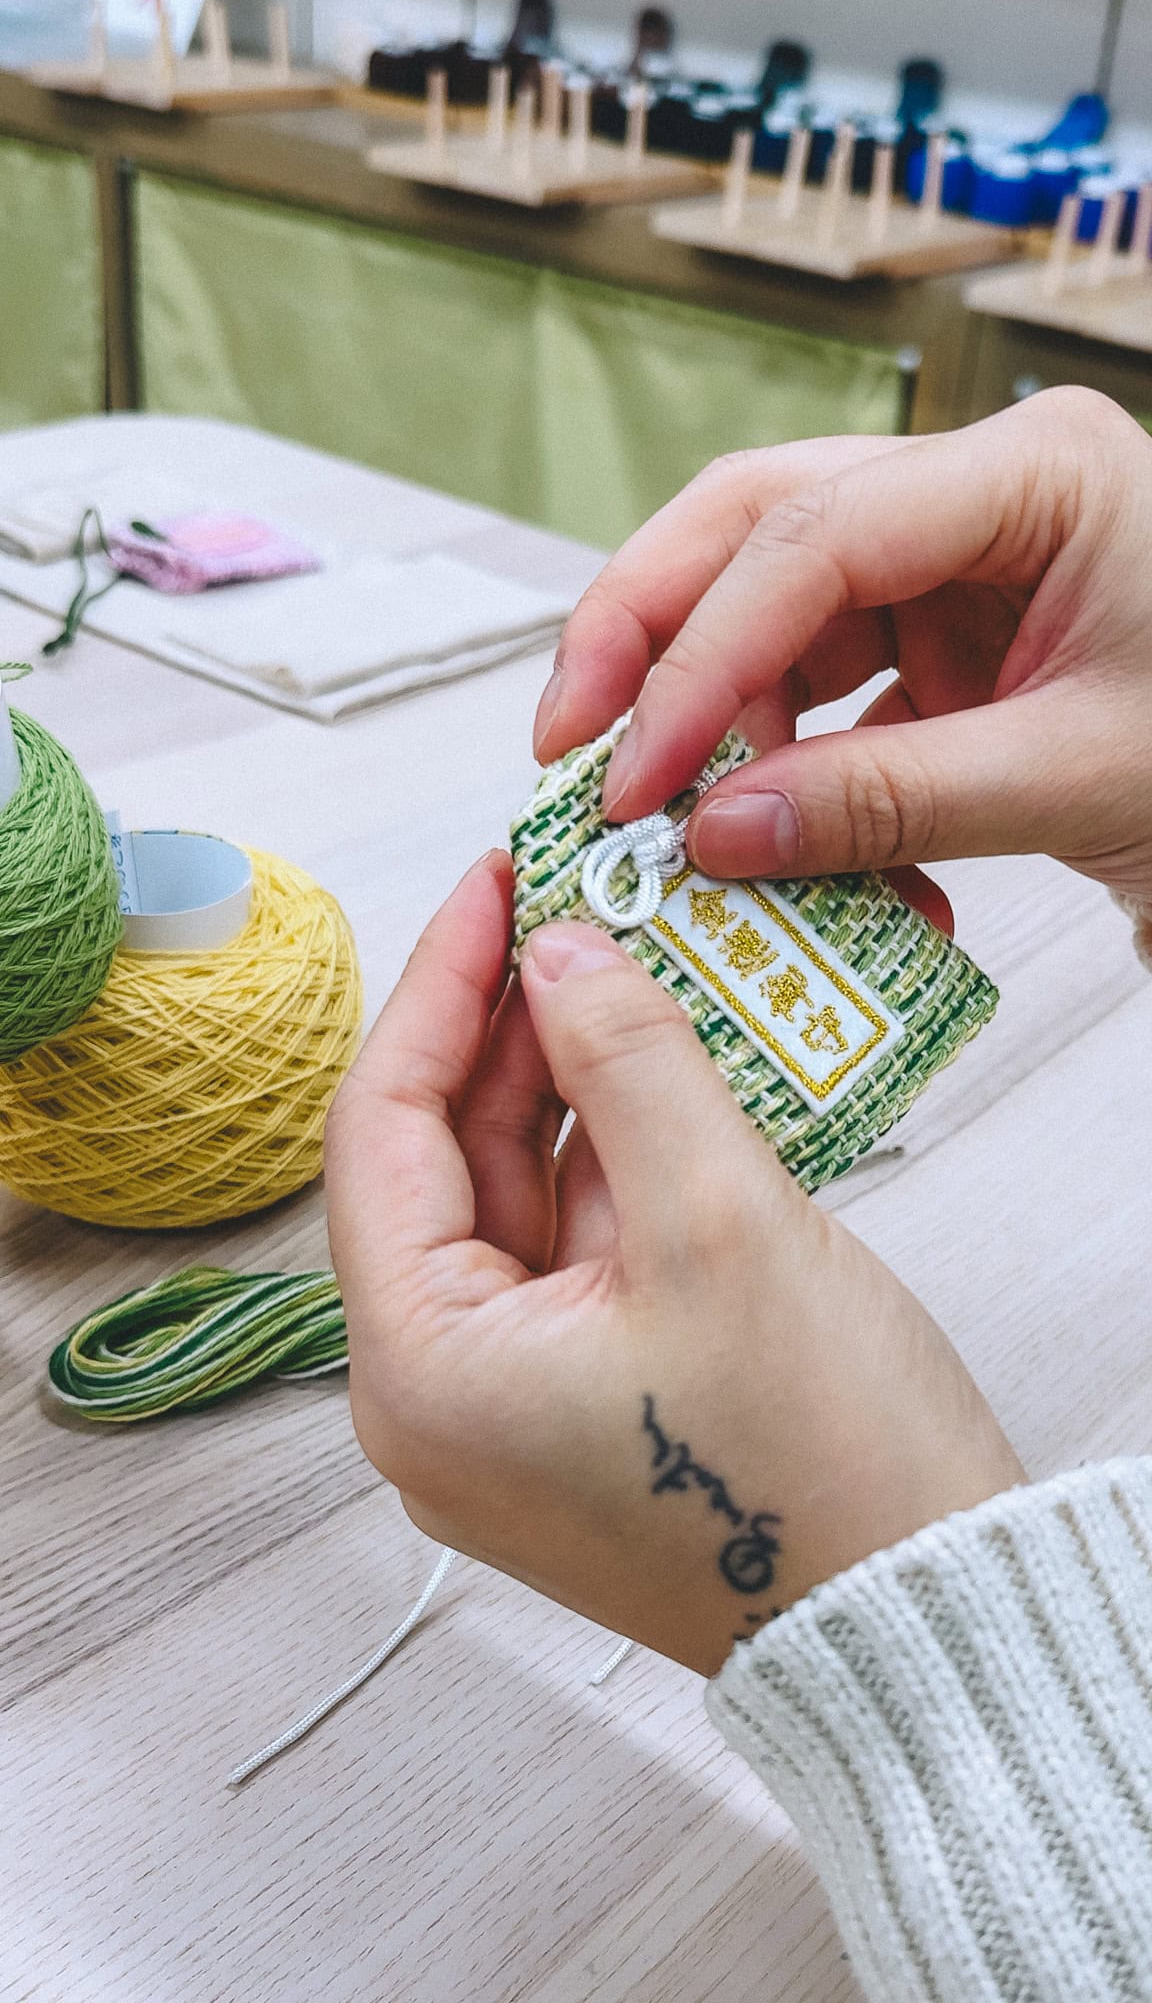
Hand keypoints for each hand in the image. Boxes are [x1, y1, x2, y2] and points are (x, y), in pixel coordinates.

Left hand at [326, 853, 1022, 1675]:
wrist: (927, 1619)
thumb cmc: (823, 1468)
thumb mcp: (720, 1221)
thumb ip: (626, 1061)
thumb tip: (563, 952)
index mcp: (421, 1375)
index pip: (380, 1131)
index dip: (439, 989)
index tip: (495, 886)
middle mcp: (435, 1405)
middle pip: (440, 1165)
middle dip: (505, 1030)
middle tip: (567, 911)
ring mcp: (506, 1416)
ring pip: (509, 1203)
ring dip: (564, 1087)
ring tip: (621, 972)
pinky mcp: (577, 1414)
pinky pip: (568, 1254)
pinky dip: (608, 1161)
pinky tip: (655, 1075)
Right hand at [534, 390, 1151, 912]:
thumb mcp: (1075, 776)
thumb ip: (886, 803)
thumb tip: (716, 835)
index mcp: (1033, 470)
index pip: (811, 539)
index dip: (698, 658)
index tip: (633, 773)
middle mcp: (976, 491)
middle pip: (753, 528)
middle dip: (649, 638)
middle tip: (571, 748)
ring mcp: (951, 558)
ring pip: (768, 606)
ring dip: (714, 720)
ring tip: (690, 828)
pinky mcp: (938, 631)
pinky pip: (817, 681)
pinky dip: (783, 764)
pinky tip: (779, 842)